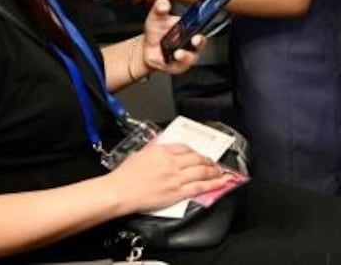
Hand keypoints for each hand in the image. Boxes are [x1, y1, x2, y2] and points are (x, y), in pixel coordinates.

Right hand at [107, 142, 227, 213]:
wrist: (119, 192)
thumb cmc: (124, 176)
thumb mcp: (140, 155)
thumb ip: (155, 152)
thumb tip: (162, 152)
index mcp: (162, 151)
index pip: (185, 147)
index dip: (195, 151)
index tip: (198, 154)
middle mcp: (172, 162)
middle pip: (197, 158)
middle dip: (208, 161)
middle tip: (215, 163)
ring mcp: (176, 177)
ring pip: (202, 171)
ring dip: (215, 171)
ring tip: (221, 172)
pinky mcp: (177, 192)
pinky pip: (200, 187)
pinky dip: (213, 184)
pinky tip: (220, 183)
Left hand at [139, 0, 204, 74]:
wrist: (148, 48)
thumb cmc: (157, 32)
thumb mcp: (156, 17)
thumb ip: (160, 8)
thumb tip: (163, 3)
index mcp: (189, 29)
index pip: (200, 26)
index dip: (203, 24)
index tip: (202, 21)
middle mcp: (190, 43)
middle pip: (200, 43)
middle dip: (199, 42)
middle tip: (195, 39)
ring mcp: (186, 55)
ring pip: (191, 57)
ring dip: (186, 56)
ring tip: (178, 53)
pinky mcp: (178, 66)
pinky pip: (180, 66)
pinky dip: (176, 63)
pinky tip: (172, 58)